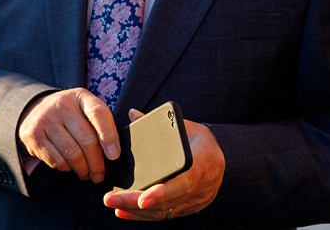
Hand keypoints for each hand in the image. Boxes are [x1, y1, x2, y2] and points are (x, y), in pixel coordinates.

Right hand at [17, 87, 120, 183]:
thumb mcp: (86, 111)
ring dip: (83, 169)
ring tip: (86, 173)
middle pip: (87, 139)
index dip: (109, 136)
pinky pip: (56, 160)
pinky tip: (69, 166)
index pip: (98, 113)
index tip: (114, 156)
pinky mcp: (33, 135)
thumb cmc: (71, 116)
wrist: (36, 110)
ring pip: (72, 153)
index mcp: (80, 96)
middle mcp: (61, 104)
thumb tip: (114, 154)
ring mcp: (44, 119)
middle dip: (97, 163)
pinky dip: (66, 168)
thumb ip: (103, 125)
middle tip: (100, 174)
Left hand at [103, 115, 224, 220]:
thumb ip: (159, 123)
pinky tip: (123, 211)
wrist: (220, 159)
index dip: (162, 193)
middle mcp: (199, 189)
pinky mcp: (185, 208)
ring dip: (135, 211)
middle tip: (110, 199)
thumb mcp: (185, 126)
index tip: (142, 199)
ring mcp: (192, 201)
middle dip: (135, 202)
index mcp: (201, 166)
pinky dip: (142, 215)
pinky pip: (163, 215)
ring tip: (112, 203)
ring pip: (163, 212)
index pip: (182, 184)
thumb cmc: (199, 140)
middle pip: (166, 202)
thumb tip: (132, 113)